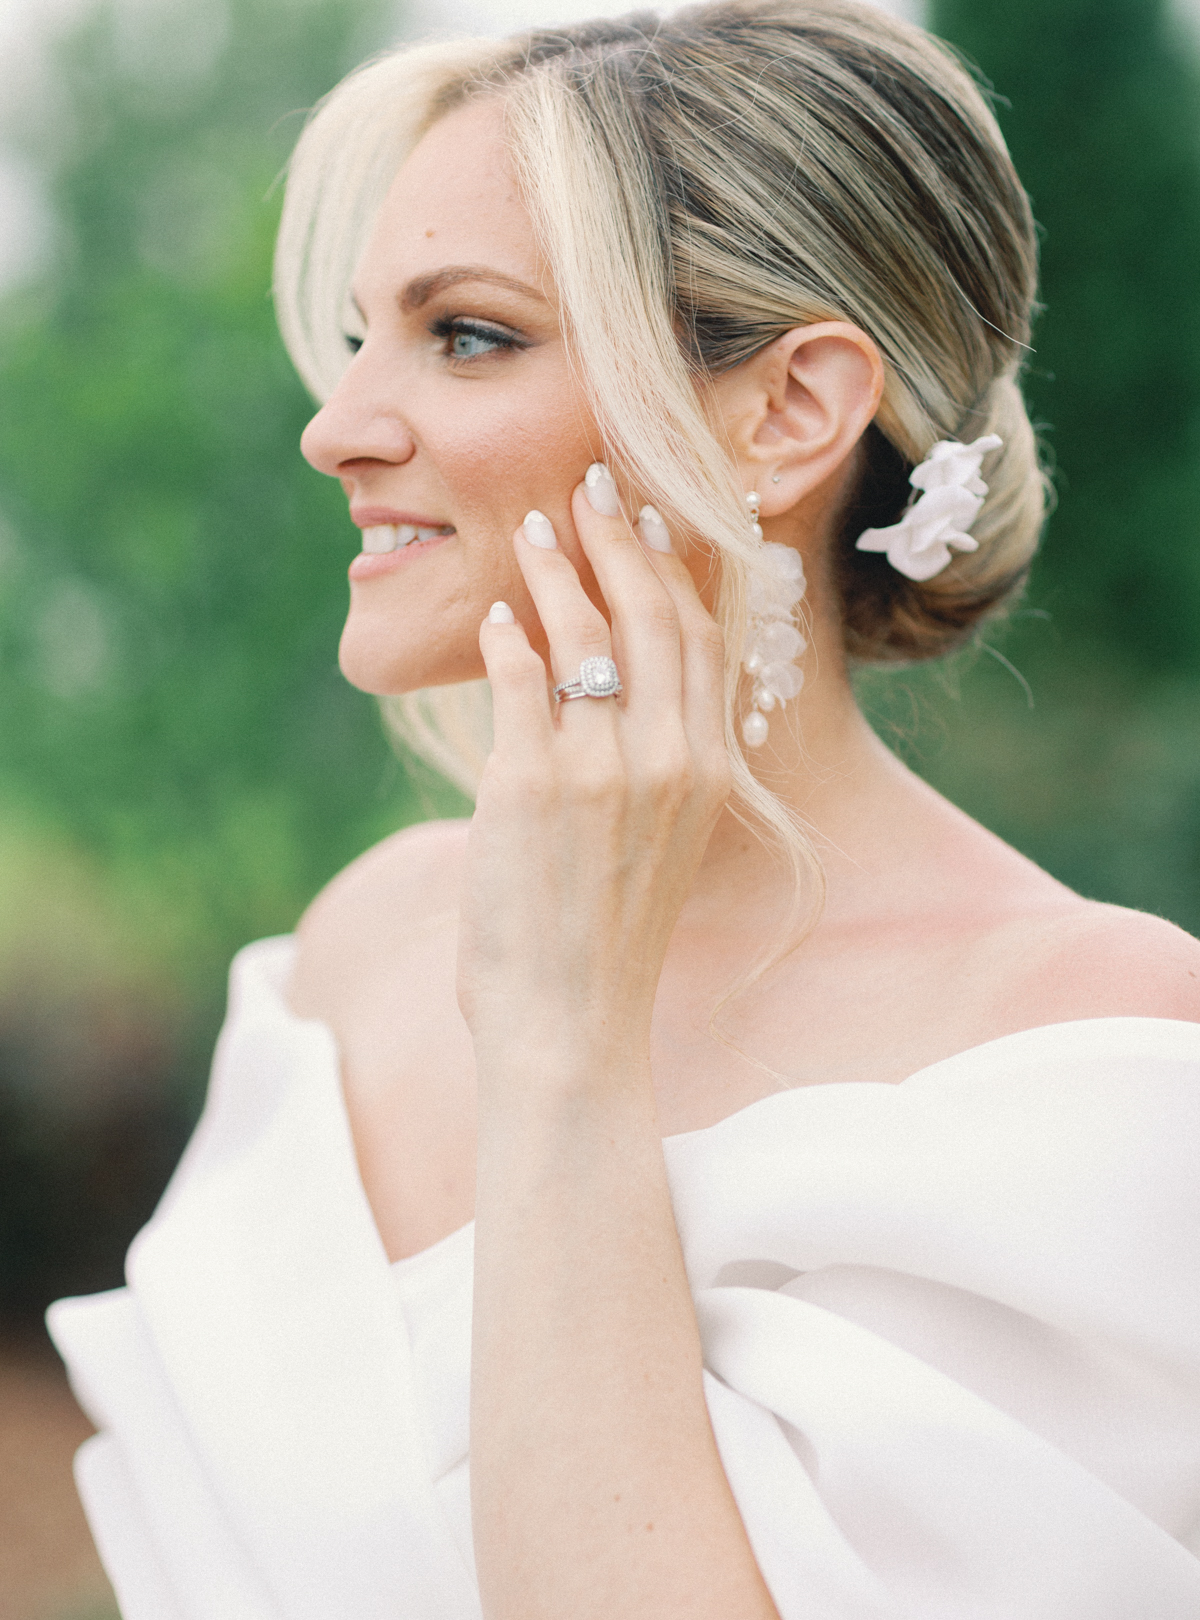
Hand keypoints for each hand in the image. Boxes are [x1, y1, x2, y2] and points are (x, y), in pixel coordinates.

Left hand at [456, 467, 730, 1064]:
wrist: (572, 1027)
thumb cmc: (607, 944)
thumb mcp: (660, 848)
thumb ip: (656, 769)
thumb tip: (619, 696)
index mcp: (708, 774)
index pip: (700, 641)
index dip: (676, 569)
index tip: (654, 518)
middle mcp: (669, 762)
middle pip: (651, 616)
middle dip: (620, 539)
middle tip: (591, 485)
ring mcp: (602, 772)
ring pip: (582, 635)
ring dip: (554, 570)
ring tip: (530, 529)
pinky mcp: (530, 787)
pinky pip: (516, 682)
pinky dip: (501, 640)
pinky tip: (490, 618)